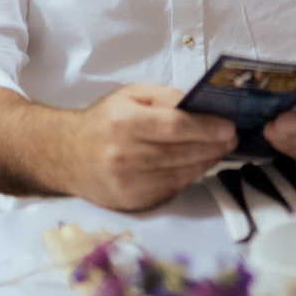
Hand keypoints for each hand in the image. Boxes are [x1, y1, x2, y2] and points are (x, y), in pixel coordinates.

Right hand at [63, 84, 236, 211]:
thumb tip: (200, 107)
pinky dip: (188, 178)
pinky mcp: (130, 201)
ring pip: (180, 174)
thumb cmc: (105, 120)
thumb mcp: (132, 94)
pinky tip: (195, 166)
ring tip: (218, 151)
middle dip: (213, 146)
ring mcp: (126, 182)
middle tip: (230, 139)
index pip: (175, 127)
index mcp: (124, 122)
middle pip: (182, 153)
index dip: (206, 129)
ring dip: (206, 163)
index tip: (228, 127)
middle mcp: (124, 154)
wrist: (66, 155)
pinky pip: (170, 190)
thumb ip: (166, 96)